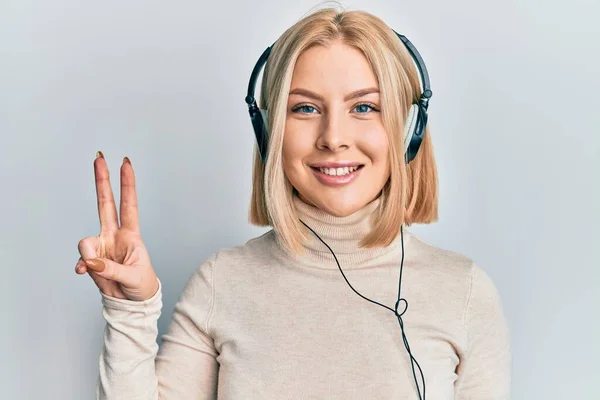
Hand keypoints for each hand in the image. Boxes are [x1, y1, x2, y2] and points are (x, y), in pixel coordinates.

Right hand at [75, 151, 158, 300]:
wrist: (131, 302)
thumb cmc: (140, 285)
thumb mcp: (132, 277)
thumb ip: (110, 270)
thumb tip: (90, 262)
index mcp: (131, 235)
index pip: (129, 204)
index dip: (127, 184)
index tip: (125, 163)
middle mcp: (114, 235)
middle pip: (106, 203)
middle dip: (102, 180)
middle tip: (99, 157)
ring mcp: (102, 246)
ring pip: (86, 241)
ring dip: (89, 256)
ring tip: (99, 270)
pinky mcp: (92, 260)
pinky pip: (81, 259)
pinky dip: (83, 266)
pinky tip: (85, 272)